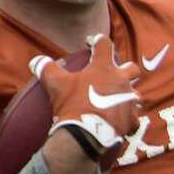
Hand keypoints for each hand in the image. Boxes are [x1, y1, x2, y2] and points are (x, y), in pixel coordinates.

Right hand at [36, 34, 140, 159]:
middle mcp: (122, 82)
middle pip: (132, 68)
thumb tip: (38, 60)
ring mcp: (130, 101)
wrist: (87, 133)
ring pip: (135, 93)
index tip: (92, 42)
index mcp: (104, 68)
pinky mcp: (132, 120)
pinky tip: (119, 120)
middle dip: (125, 68)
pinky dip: (127, 118)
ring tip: (116, 98)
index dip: (98, 40)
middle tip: (113, 73)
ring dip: (126, 94)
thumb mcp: (54, 83)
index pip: (105, 45)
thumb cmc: (71, 104)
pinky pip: (134, 117)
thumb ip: (46, 67)